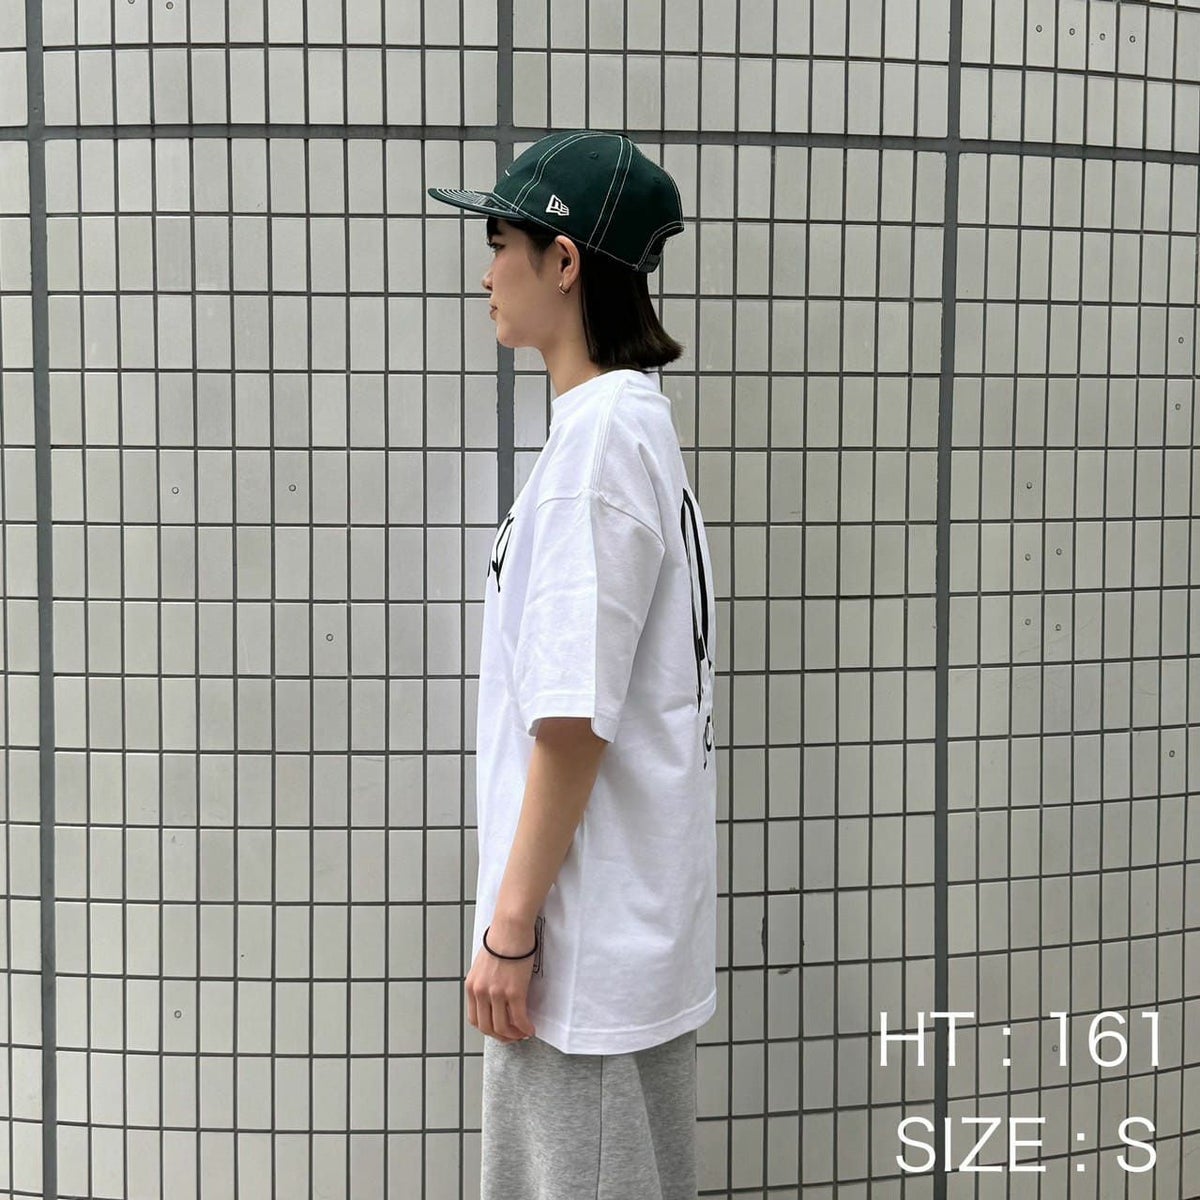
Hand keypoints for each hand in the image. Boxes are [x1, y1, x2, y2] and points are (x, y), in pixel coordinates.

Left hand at [465, 924, 536, 1043]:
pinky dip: (525, 1028)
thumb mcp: (483, 964)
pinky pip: (519, 1019)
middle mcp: (480, 992)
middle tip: (513, 1036)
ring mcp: (496, 993)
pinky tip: (531, 1028)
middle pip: (487, 1027)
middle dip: (501, 1036)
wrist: (510, 928)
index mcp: (471, 986)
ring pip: (502, 1027)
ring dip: (514, 1035)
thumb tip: (493, 995)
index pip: (475, 1019)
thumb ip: (485, 982)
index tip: (499, 1030)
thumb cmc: (501, 940)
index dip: (488, 1029)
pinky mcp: (514, 992)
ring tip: (523, 1033)